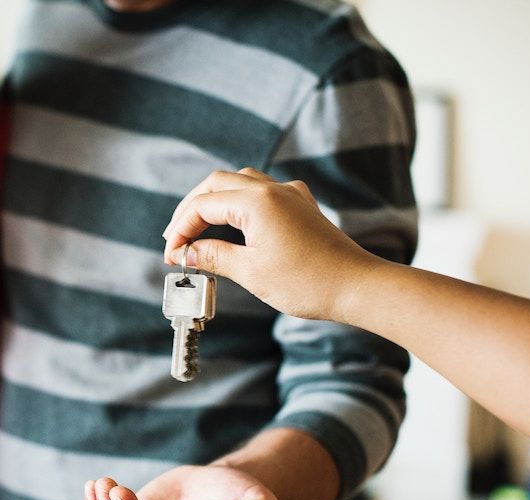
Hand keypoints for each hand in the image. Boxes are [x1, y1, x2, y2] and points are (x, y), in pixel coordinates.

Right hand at [162, 168, 381, 321]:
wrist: (357, 286)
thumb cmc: (308, 282)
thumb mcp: (251, 272)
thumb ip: (214, 256)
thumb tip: (188, 252)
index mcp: (257, 202)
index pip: (202, 205)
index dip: (181, 230)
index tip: (171, 256)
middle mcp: (273, 190)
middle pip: (216, 184)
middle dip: (191, 210)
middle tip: (176, 239)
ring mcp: (290, 195)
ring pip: (239, 183)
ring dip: (214, 202)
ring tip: (198, 230)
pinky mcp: (301, 206)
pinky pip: (261, 192)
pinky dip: (238, 204)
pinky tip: (233, 223)